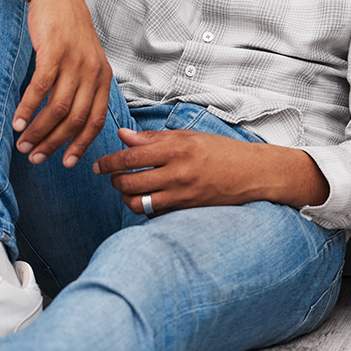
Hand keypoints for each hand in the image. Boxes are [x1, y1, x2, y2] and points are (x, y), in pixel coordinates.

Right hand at [12, 0, 112, 167]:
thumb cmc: (68, 29)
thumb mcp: (85, 59)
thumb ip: (81, 86)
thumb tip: (68, 119)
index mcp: (103, 77)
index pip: (96, 120)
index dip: (81, 145)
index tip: (66, 162)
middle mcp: (93, 72)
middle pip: (75, 120)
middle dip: (54, 144)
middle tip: (36, 157)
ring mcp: (74, 63)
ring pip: (57, 109)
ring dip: (38, 131)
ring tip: (23, 144)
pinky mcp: (54, 53)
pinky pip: (40, 89)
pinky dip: (27, 109)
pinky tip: (17, 121)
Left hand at [93, 128, 330, 215]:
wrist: (251, 174)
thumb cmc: (220, 151)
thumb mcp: (188, 137)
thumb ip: (154, 138)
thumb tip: (123, 136)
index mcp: (177, 149)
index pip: (130, 156)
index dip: (108, 162)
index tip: (98, 165)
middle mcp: (178, 173)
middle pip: (128, 183)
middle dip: (114, 181)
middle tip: (113, 177)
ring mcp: (182, 195)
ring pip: (138, 204)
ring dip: (126, 198)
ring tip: (127, 190)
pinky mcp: (186, 211)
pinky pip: (155, 214)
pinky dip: (145, 209)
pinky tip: (147, 199)